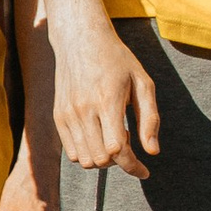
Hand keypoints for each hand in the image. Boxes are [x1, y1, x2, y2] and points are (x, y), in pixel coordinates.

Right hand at [47, 9, 157, 176]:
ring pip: (84, 160)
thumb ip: (149, 118)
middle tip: (128, 141)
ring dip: (103, 159)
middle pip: (101, 159)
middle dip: (119, 161)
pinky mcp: (58, 116)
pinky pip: (71, 153)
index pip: (118, 150)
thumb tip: (152, 151)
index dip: (133, 166)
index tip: (144, 171)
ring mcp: (67, 114)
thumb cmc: (117, 60)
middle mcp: (84, 109)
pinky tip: (98, 136)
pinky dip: (87, 154)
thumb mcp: (143, 83)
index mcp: (108, 100)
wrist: (81, 40)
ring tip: (112, 137)